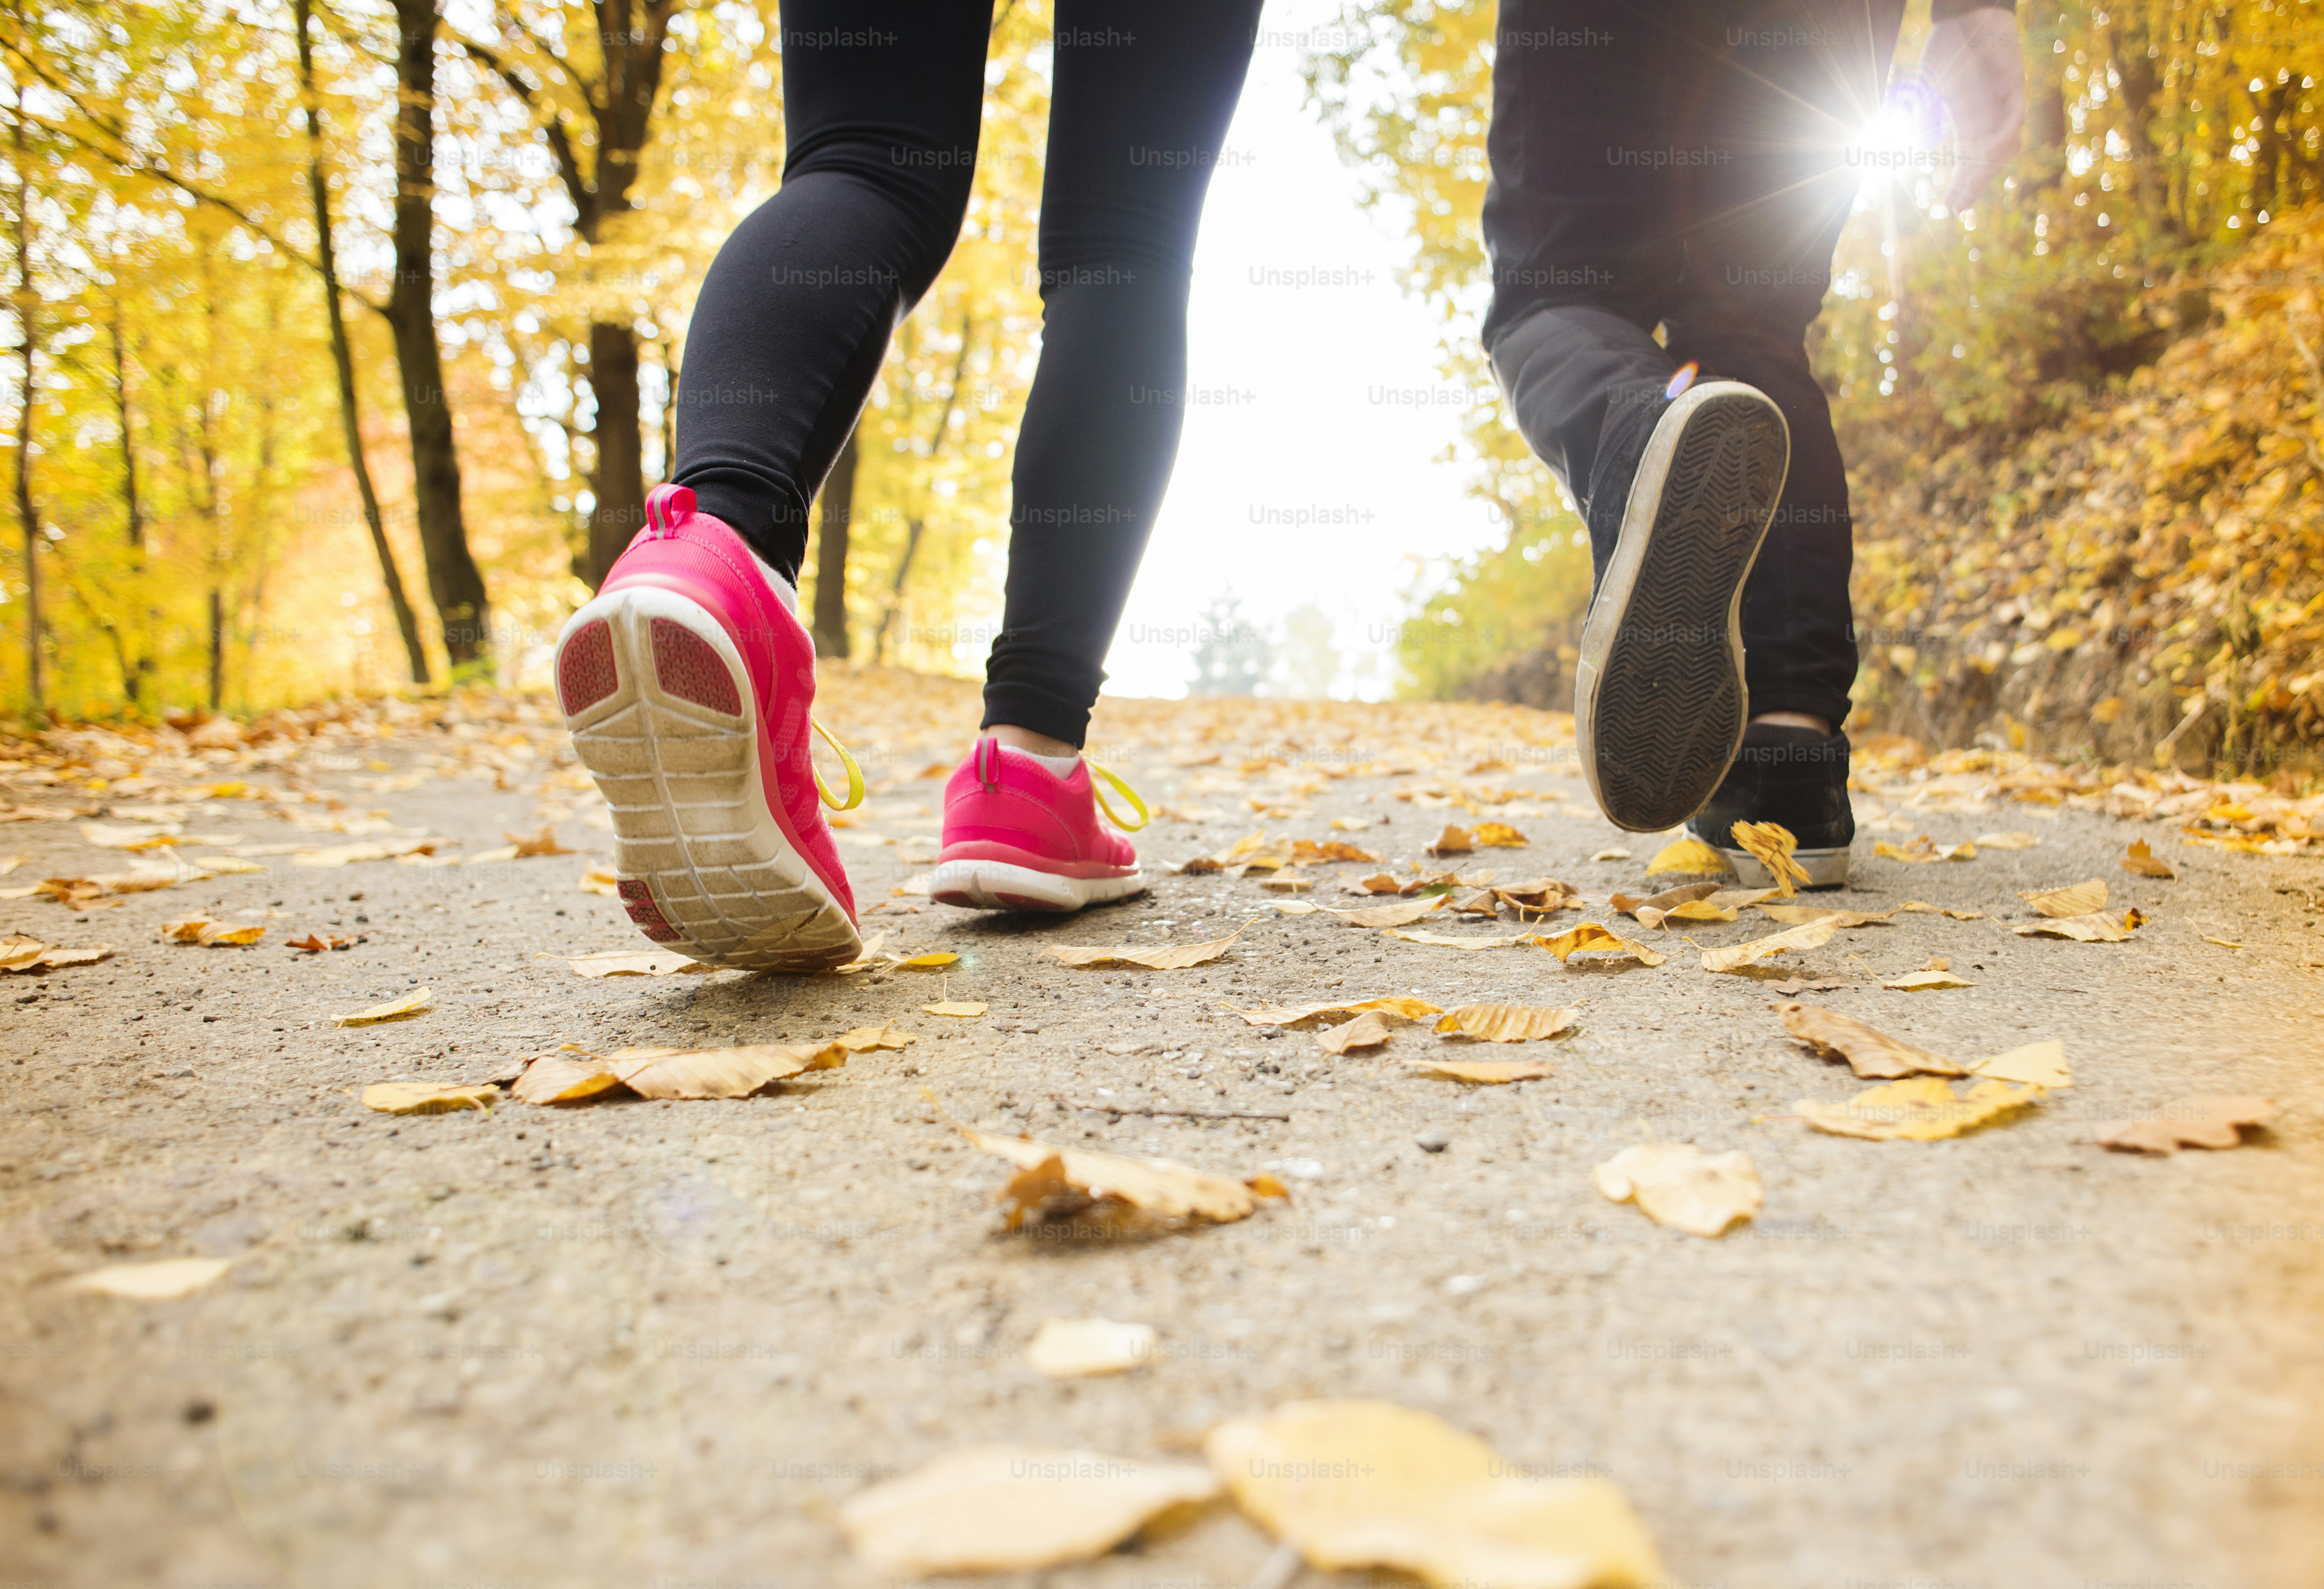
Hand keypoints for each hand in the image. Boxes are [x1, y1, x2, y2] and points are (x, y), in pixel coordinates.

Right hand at [1924, 7, 2024, 209]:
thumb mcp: (1931, 88)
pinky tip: (1990, 150)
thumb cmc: (1948, 46)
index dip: (1961, 186)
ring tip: (1971, 184)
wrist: (1966, 13)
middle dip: (1972, 184)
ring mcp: (2004, 102)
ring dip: (1988, 166)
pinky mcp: (2014, 84)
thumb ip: (1928, 116)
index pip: (1968, 162)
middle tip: (1956, 205)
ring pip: (2005, 145)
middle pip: (1987, 161)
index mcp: (1971, 121)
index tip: (1949, 207)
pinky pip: (2014, 115)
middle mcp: (1992, 116)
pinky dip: (2004, 135)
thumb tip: (1925, 146)